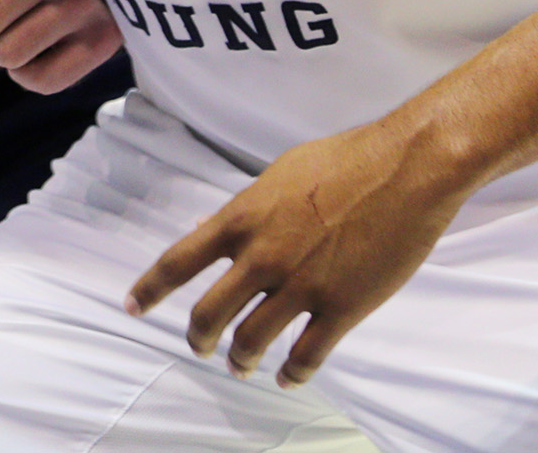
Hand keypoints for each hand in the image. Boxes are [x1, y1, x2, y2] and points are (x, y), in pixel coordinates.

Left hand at [126, 117, 467, 385]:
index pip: (178, 261)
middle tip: (199, 347)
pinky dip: (292, 374)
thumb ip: (242, 209)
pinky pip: (307, 356)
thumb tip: (206, 227)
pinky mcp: (342, 308)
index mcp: (242, 219)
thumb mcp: (278, 174)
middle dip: (197, 338)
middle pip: (209, 313)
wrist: (405, 169)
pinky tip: (288, 378)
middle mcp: (262, 257)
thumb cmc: (344, 160)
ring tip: (241, 365)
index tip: (132, 307)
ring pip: (251, 342)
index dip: (150, 289)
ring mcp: (301, 286)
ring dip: (240, 360)